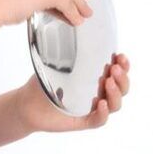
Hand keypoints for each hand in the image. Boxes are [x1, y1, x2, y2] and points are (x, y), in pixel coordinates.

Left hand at [16, 53, 130, 132]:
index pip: (119, 72)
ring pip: (115, 105)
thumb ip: (70, 51)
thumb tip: (79, 32)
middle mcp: (100, 93)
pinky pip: (100, 120)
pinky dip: (103, 113)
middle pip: (122, 89)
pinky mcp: (84, 121)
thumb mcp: (57, 63)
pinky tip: (101, 103)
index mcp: (97, 78)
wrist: (28, 103)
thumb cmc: (44, 82)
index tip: (120, 56)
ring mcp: (93, 109)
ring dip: (116, 93)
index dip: (124, 65)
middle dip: (122, 78)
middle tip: (115, 69)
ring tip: (108, 81)